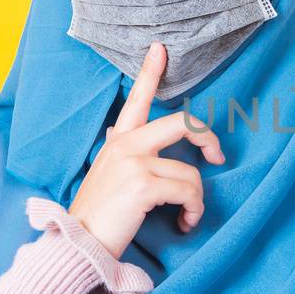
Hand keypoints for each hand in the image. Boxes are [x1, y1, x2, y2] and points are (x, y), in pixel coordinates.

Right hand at [68, 42, 226, 257]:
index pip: (136, 99)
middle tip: (216, 157)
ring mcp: (134, 162)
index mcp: (118, 140)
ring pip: (191, 172)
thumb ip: (118, 150)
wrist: (78, 245)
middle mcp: (125, 144)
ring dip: (197, 199)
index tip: (161, 48)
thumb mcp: (104, 173)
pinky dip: (193, 211)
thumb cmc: (97, 216)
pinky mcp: (143, 185)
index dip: (150, 72)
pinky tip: (184, 224)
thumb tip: (120, 128)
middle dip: (207, 138)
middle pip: (182, 123)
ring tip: (187, 215)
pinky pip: (188, 192)